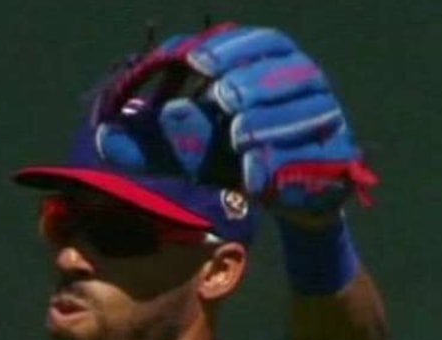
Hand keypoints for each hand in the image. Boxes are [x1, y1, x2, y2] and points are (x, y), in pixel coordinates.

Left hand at [90, 24, 377, 215]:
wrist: (286, 196)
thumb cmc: (232, 157)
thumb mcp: (188, 150)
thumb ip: (151, 142)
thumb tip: (103, 136)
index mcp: (271, 64)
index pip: (257, 41)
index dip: (227, 48)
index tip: (194, 62)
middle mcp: (305, 83)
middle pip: (283, 72)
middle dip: (251, 82)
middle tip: (223, 99)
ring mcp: (327, 118)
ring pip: (305, 111)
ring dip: (270, 122)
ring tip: (239, 136)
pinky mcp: (338, 158)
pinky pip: (315, 158)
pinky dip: (285, 166)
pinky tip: (256, 177)